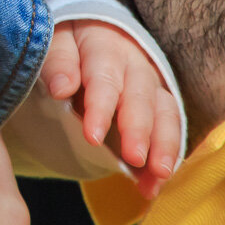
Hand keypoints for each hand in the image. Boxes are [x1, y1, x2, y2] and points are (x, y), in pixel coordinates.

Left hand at [41, 19, 179, 198]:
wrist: (90, 38)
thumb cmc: (68, 45)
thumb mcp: (54, 43)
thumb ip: (57, 62)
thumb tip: (61, 87)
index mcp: (105, 46)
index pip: (104, 76)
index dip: (101, 106)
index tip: (92, 136)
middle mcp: (135, 65)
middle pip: (141, 96)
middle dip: (140, 129)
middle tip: (135, 158)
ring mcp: (151, 87)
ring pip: (165, 113)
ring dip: (164, 145)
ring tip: (158, 176)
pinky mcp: (159, 108)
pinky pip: (169, 131)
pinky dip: (165, 159)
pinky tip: (153, 186)